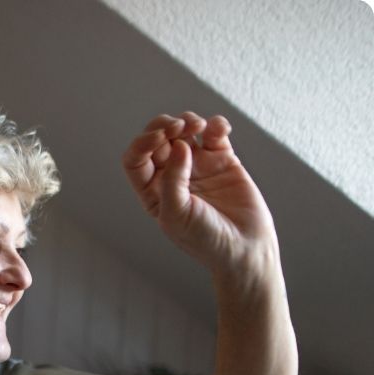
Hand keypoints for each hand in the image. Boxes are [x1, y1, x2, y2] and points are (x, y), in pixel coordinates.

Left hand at [122, 112, 278, 274]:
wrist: (244, 247)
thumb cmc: (205, 239)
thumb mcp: (177, 215)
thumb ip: (173, 180)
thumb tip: (179, 144)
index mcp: (153, 191)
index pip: (136, 160)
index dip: (143, 143)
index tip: (160, 138)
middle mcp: (172, 176)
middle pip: (158, 139)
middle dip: (164, 126)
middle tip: (179, 127)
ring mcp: (197, 166)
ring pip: (185, 130)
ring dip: (189, 121)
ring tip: (199, 128)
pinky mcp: (223, 160)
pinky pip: (215, 133)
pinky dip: (216, 124)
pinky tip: (220, 130)